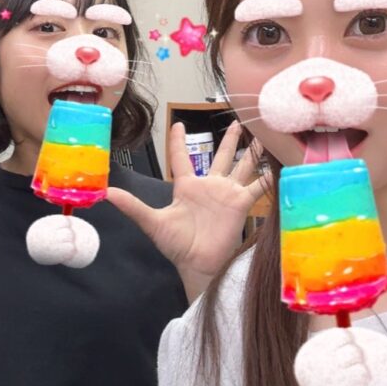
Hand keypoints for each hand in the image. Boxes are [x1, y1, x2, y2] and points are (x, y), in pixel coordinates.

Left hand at [107, 121, 270, 300]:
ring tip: (263, 134)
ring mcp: (226, 194)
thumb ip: (133, 206)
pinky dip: (266, 177)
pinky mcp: (240, 204)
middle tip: (238, 121)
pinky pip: (256, 187)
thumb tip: (108, 194)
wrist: (198, 263)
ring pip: (241, 166)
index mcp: (186, 187)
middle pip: (220, 156)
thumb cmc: (176, 245)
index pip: (182, 157)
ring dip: (252, 152)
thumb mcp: (152, 222)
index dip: (179, 140)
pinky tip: (278, 164)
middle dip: (229, 140)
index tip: (179, 124)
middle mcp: (209, 186)